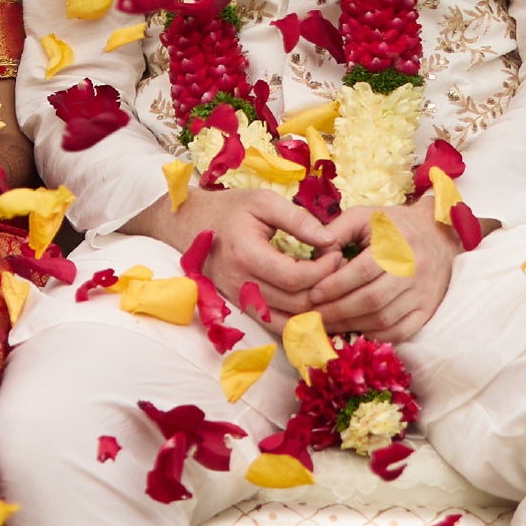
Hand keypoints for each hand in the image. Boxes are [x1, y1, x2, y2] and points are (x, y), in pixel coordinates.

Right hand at [132, 185, 345, 316]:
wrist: (188, 226)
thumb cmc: (228, 209)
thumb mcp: (263, 201)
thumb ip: (298, 219)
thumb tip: (330, 239)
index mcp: (246, 254)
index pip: (296, 276)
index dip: (325, 268)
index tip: (336, 251)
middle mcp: (241, 284)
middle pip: (296, 302)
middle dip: (325, 287)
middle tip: (338, 266)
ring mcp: (239, 300)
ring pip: (288, 320)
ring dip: (315, 307)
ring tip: (329, 284)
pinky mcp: (242, 307)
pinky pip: (276, 324)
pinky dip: (299, 319)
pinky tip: (314, 303)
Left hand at [286, 200, 454, 344]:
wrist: (438, 234)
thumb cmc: (393, 225)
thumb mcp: (364, 216)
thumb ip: (336, 231)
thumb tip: (315, 257)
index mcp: (398, 242)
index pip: (363, 271)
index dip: (335, 285)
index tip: (313, 294)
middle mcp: (414, 269)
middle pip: (372, 300)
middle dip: (338, 311)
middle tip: (314, 316)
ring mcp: (423, 292)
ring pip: (385, 319)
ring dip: (352, 325)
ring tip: (329, 325)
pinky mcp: (428, 309)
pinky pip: (401, 332)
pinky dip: (376, 335)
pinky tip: (357, 329)